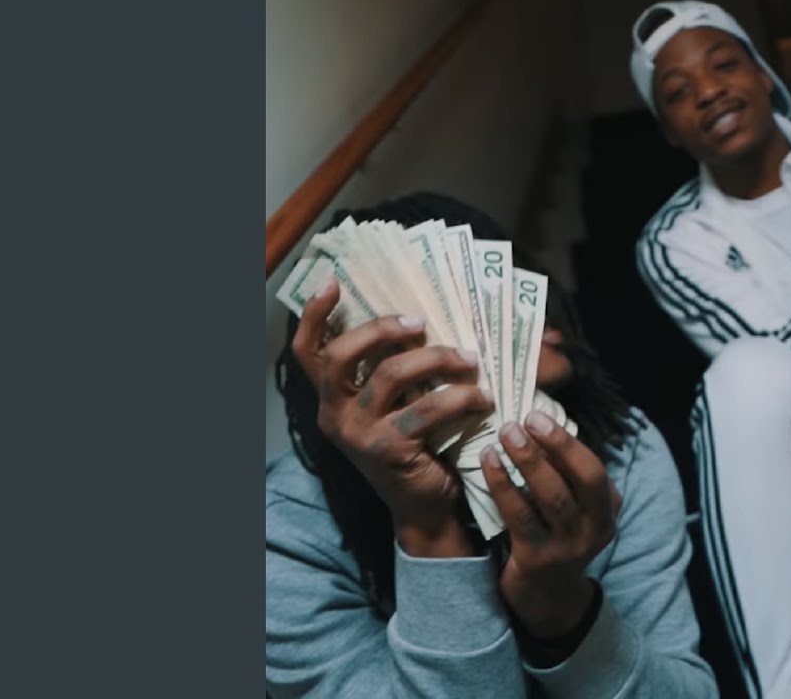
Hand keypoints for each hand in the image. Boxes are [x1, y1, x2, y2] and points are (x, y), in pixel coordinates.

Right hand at [292, 279, 493, 555]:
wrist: (425, 506)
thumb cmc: (416, 445)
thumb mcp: (395, 406)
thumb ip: (392, 370)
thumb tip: (421, 321)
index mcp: (331, 398)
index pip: (307, 352)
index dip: (314, 315)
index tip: (333, 282)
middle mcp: (334, 415)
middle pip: (342, 355)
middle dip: (383, 329)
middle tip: (422, 325)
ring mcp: (358, 434)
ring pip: (391, 374)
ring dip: (438, 359)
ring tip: (471, 361)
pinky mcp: (389, 451)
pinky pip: (429, 408)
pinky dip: (462, 397)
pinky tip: (483, 399)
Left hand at [481, 411, 622, 644]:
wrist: (545, 599)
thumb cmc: (553, 538)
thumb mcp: (573, 509)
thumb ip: (564, 474)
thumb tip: (537, 422)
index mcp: (606, 509)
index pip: (594, 468)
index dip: (567, 440)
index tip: (538, 415)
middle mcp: (595, 528)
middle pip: (585, 479)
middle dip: (557, 445)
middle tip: (525, 419)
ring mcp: (569, 546)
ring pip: (553, 497)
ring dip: (529, 461)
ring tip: (505, 434)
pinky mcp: (538, 559)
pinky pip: (520, 516)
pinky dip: (504, 484)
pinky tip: (488, 462)